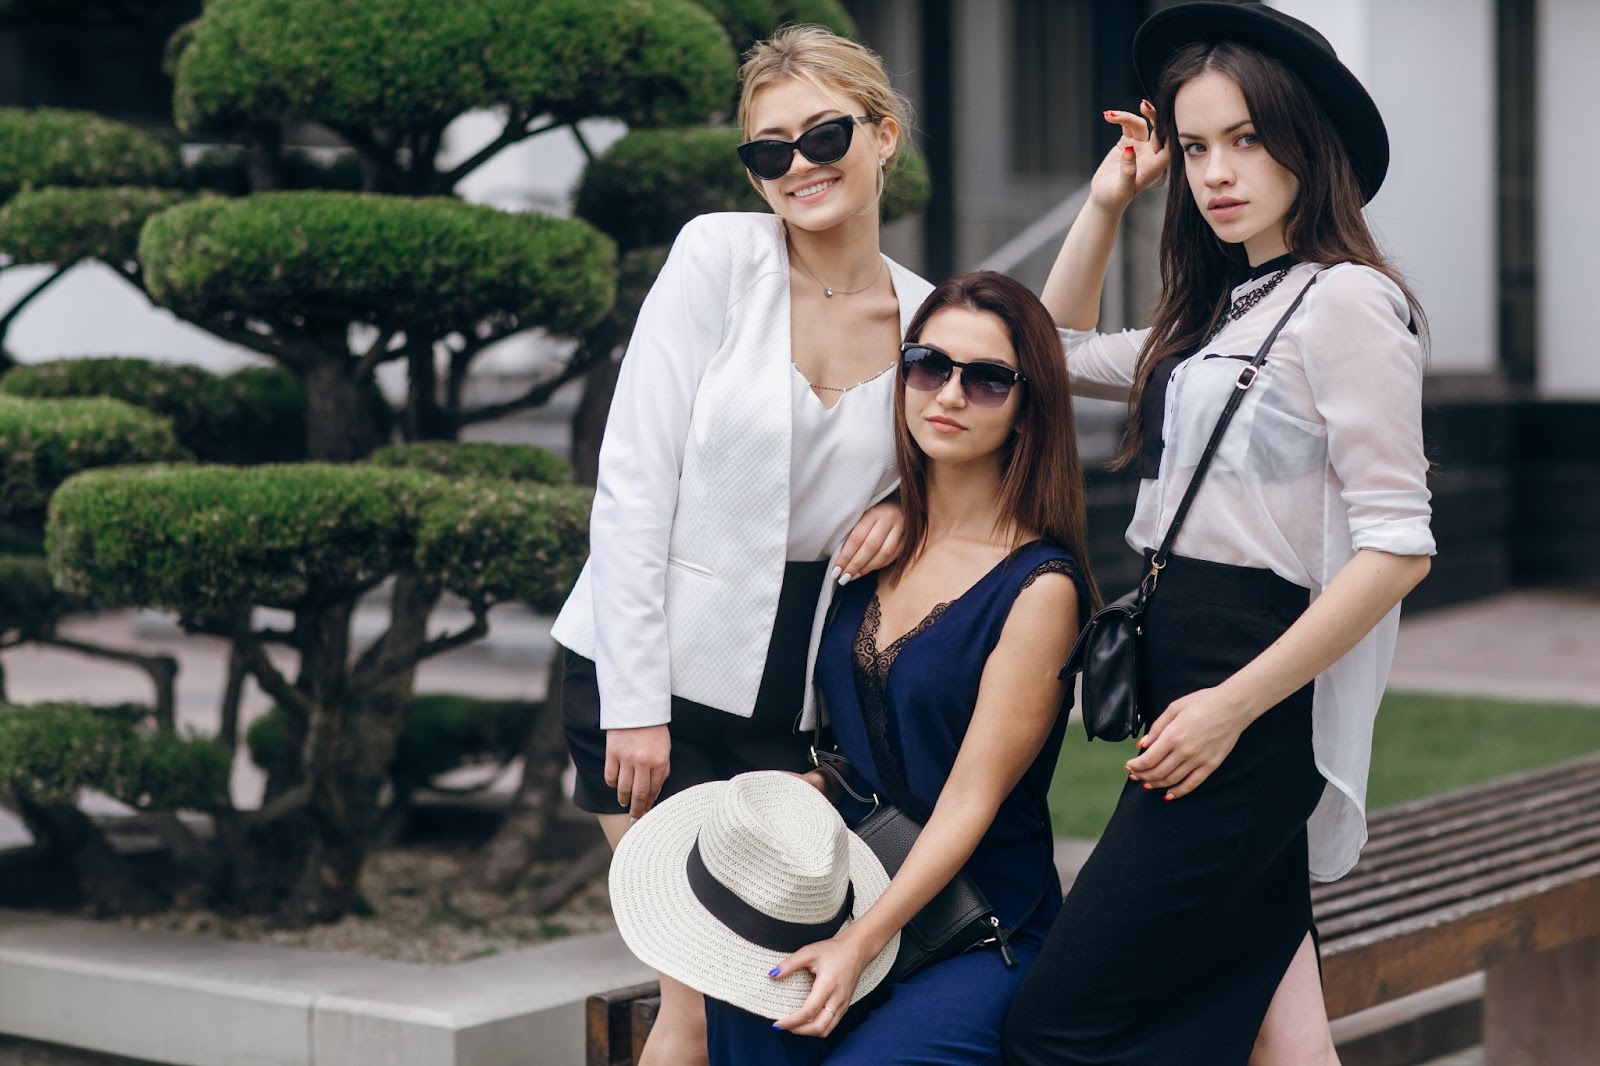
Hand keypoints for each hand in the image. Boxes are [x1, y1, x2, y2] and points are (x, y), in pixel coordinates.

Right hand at [604, 724, 670, 817]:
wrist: (637, 707)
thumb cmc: (653, 728)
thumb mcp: (665, 748)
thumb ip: (662, 768)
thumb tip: (656, 790)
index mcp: (659, 760)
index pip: (654, 789)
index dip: (650, 802)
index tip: (648, 810)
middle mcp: (643, 762)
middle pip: (639, 793)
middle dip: (637, 809)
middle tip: (635, 817)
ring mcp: (626, 758)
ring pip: (623, 788)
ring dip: (623, 800)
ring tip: (624, 804)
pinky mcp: (612, 753)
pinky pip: (610, 776)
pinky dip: (612, 785)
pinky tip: (615, 786)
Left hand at [769, 932, 874, 1037]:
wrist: (857, 949)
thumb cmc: (834, 950)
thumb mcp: (809, 952)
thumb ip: (790, 963)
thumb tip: (772, 974)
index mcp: (828, 985)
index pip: (808, 1012)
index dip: (792, 1021)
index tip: (777, 1024)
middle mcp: (837, 999)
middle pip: (819, 1027)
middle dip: (799, 1031)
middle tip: (783, 1026)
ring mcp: (843, 1004)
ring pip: (826, 1029)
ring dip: (808, 1032)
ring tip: (794, 1025)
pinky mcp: (845, 1006)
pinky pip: (831, 1024)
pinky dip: (818, 1027)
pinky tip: (807, 1021)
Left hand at [835, 501, 904, 583]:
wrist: (900, 503)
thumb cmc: (873, 510)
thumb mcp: (861, 514)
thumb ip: (852, 532)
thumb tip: (839, 557)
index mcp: (874, 511)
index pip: (857, 538)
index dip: (845, 556)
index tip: (835, 570)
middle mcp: (889, 519)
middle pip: (870, 547)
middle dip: (855, 565)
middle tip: (843, 578)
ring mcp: (902, 528)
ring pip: (884, 554)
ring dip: (867, 568)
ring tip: (853, 576)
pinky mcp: (909, 538)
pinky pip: (893, 556)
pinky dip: (879, 565)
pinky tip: (866, 570)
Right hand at [1088, 100, 1167, 212]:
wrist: (1103, 199)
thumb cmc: (1114, 198)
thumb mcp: (1121, 189)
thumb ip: (1128, 171)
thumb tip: (1129, 150)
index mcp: (1155, 166)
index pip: (1169, 145)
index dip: (1169, 132)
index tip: (1161, 122)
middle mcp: (1150, 154)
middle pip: (1157, 129)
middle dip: (1152, 116)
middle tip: (1143, 106)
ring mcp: (1138, 147)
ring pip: (1139, 125)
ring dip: (1126, 117)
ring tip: (1110, 115)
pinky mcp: (1126, 143)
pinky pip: (1126, 126)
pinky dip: (1118, 119)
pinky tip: (1108, 116)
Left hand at [1124, 685, 1250, 800]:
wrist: (1232, 706)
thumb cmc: (1203, 702)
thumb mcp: (1174, 708)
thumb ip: (1157, 727)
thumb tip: (1143, 744)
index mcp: (1173, 736)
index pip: (1148, 759)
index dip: (1135, 766)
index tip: (1128, 766)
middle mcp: (1184, 751)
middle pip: (1157, 772)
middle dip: (1142, 776)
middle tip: (1135, 776)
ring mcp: (1198, 760)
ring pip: (1172, 780)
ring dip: (1156, 784)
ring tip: (1147, 783)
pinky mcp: (1211, 765)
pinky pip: (1192, 783)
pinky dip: (1179, 792)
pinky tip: (1169, 795)